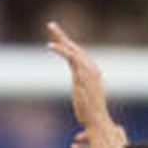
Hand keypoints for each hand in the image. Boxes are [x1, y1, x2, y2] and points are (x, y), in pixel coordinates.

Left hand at [46, 21, 121, 139]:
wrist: (97, 122)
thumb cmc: (90, 117)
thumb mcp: (84, 101)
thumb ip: (81, 93)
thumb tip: (80, 119)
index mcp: (91, 73)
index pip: (77, 54)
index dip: (66, 44)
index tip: (56, 37)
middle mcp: (91, 69)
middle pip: (75, 47)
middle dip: (62, 35)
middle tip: (50, 25)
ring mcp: (88, 71)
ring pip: (73, 49)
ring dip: (61, 37)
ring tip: (50, 28)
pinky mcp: (82, 76)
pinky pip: (71, 57)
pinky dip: (61, 50)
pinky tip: (50, 46)